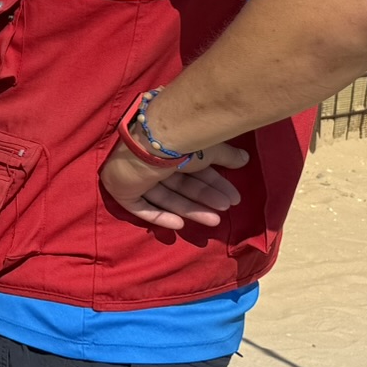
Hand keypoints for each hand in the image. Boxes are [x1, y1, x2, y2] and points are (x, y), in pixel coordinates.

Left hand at [100, 139, 248, 230]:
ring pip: (164, 196)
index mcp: (167, 148)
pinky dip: (159, 216)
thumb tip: (245, 159)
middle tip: (225, 208)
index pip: (192, 170)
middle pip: (179, 184)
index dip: (213, 183)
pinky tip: (180, 224)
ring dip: (189, 209)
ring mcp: (133, 175)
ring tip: (215, 219)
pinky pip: (140, 207)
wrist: (153, 143)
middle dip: (204, 197)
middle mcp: (149, 160)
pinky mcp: (120, 188)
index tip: (233, 198)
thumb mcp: (210, 150)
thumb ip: (225, 156)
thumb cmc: (182, 143)